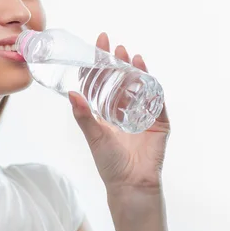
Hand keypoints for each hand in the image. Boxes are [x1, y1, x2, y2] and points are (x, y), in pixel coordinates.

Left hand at [68, 32, 170, 192]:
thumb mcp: (94, 136)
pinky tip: (146, 73)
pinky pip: (156, 100)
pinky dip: (153, 86)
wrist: (131, 185)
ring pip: (139, 86)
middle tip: (114, 45)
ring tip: (129, 54)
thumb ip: (83, 116)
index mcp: (107, 111)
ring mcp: (143, 113)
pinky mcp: (159, 122)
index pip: (103, 82)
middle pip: (122, 79)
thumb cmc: (109, 163)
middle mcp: (125, 109)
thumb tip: (71, 94)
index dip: (100, 64)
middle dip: (118, 62)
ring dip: (135, 69)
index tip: (97, 46)